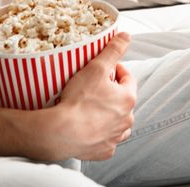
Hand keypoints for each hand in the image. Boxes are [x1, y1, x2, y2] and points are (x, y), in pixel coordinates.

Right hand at [29, 32, 136, 160]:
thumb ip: (113, 50)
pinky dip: (100, 134)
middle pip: (123, 101)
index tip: (104, 70)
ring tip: (92, 109)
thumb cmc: (79, 100)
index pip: (127, 78)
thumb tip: (126, 36)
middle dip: (112, 93)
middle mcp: (127, 120)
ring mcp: (115, 137)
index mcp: (128, 99)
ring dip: (109, 116)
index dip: (115, 71)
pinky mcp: (104, 151)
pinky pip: (106, 140)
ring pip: (118, 123)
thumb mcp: (96, 68)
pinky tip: (88, 127)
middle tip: (94, 88)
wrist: (61, 132)